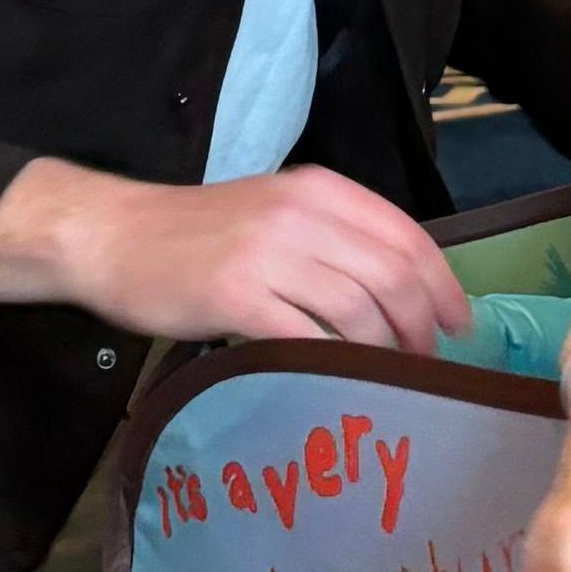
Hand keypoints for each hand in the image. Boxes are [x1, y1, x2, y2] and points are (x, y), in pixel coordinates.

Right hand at [0, 158, 469, 347]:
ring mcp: (268, 254)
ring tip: (386, 375)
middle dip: (420, 326)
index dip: (442, 286)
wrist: (111, 235)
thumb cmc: (196, 233)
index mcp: (320, 191)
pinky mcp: (235, 295)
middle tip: (426, 362)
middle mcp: (302, 215)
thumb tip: (401, 289)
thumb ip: (334, 237)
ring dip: (382, 351)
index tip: (458, 325)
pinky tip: (338, 380)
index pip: (407, 236)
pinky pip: (306, 336)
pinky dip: (332, 362)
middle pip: (392, 276)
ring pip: (357, 309)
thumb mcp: (275, 212)